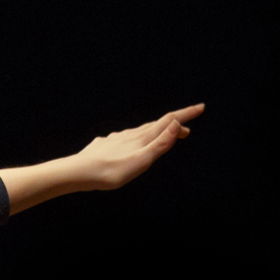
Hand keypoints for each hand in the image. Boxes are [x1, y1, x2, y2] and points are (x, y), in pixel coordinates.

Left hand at [67, 103, 201, 192]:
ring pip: (141, 131)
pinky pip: (126, 139)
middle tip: (187, 130)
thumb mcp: (141, 161)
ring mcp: (117, 139)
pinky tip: (131, 144)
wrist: (78, 172)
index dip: (186, 114)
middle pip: (156, 126)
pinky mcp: (106, 145)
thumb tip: (176, 124)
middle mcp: (130, 134)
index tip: (201, 107)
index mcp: (142, 138)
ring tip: (162, 136)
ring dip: (155, 132)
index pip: (168, 121)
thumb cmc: (110, 172)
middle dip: (173, 125)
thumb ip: (159, 144)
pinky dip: (137, 139)